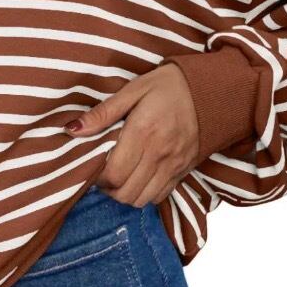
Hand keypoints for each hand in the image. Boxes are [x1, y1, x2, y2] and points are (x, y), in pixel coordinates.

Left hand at [65, 62, 199, 206]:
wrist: (212, 91)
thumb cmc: (169, 86)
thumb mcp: (133, 90)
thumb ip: (103, 113)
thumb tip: (73, 129)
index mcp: (142, 132)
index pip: (114, 174)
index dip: (98, 179)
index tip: (94, 169)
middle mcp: (159, 154)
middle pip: (126, 193)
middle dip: (109, 190)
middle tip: (103, 176)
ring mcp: (174, 165)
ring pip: (142, 199)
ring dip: (126, 195)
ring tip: (120, 179)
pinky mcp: (184, 170)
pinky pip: (160, 196)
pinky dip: (145, 194)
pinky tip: (139, 178)